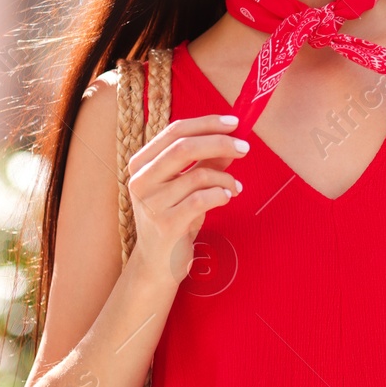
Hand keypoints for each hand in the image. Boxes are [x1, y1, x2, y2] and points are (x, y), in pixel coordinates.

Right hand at [125, 113, 247, 285]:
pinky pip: (202, 200)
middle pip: (184, 147)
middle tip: (245, 147)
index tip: (235, 122)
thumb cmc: (174, 217)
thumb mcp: (187, 185)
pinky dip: (220, 195)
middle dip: (220, 143)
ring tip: (235, 188)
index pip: (175, 131)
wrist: (158, 263)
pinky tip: (226, 198)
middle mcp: (140, 180)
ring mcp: (150, 204)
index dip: (207, 123)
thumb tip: (233, 138)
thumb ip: (206, 160)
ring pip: (198, 175)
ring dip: (225, 179)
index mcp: (141, 163)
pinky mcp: (166, 225)